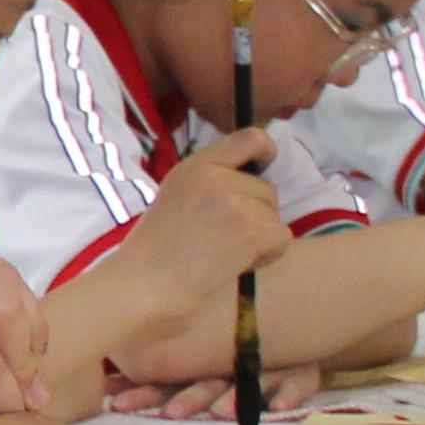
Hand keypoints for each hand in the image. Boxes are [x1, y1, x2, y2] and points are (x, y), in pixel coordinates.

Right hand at [130, 136, 298, 295]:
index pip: (249, 139)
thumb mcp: (175, 197)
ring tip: (223, 254)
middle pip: (266, 188)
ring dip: (259, 239)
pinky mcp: (248, 230)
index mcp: (194, 167)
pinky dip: (267, 255)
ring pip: (274, 216)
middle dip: (256, 215)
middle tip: (223, 240)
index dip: (266, 150)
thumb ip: (210, 183)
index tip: (266, 164)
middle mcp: (214, 177)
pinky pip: (282, 237)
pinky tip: (237, 264)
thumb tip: (251, 185)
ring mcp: (232, 202)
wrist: (143, 286)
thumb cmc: (154, 254)